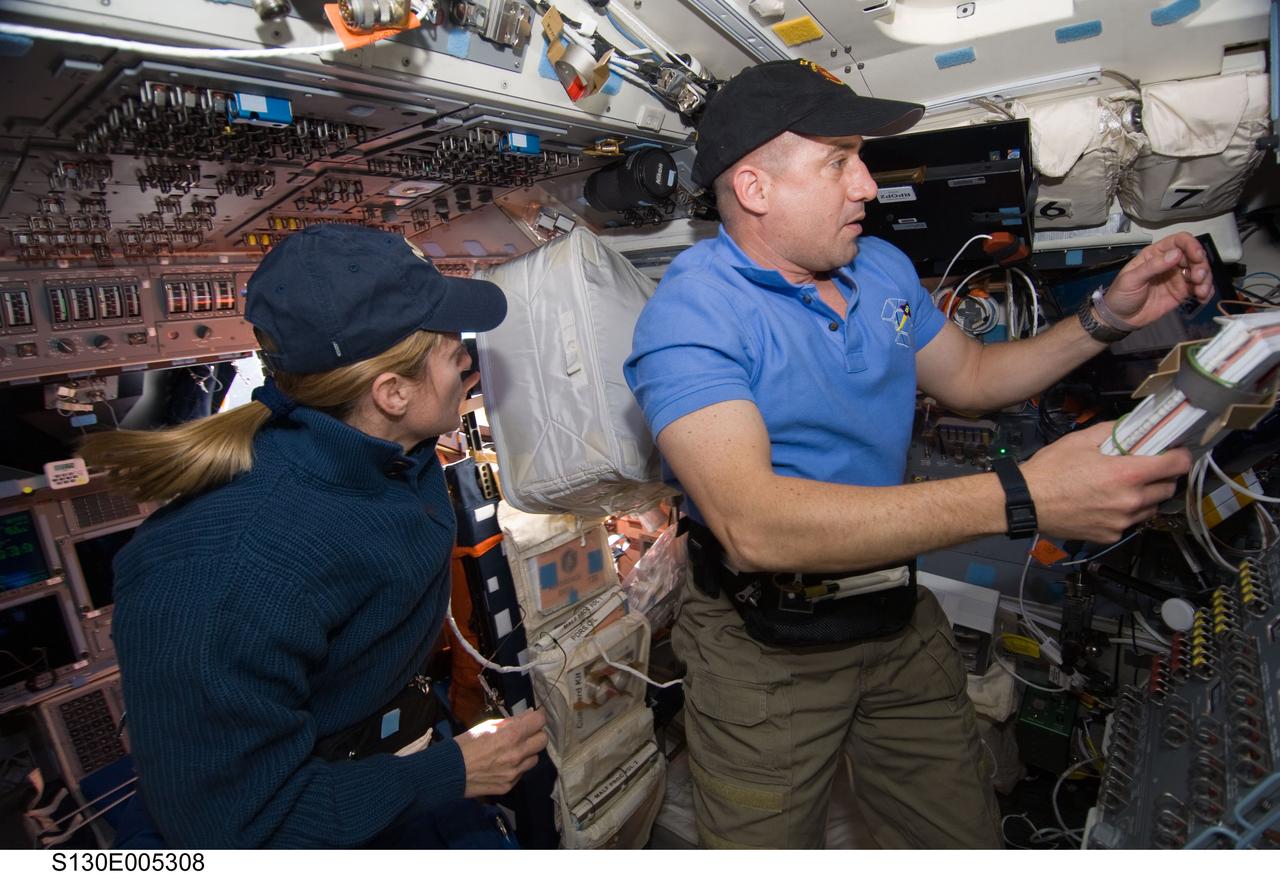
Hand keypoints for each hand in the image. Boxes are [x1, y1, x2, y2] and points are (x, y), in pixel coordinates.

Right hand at [455, 708, 547, 797]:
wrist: (450, 771)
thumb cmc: (466, 744)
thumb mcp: (487, 725)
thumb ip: (510, 722)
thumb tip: (527, 716)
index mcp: (512, 735)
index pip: (540, 721)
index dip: (538, 716)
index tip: (535, 716)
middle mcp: (518, 754)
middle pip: (543, 741)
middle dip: (536, 734)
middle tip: (526, 733)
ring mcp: (515, 772)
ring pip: (535, 759)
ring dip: (528, 753)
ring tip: (513, 751)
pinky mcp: (509, 785)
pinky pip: (521, 773)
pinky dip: (517, 767)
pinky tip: (503, 765)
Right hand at [1021, 422, 1190, 542]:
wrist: (1026, 502)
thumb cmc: (1051, 469)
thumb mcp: (1081, 440)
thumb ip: (1113, 431)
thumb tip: (1133, 427)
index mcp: (1127, 474)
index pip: (1176, 465)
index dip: (1180, 455)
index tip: (1175, 451)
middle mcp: (1131, 501)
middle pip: (1169, 489)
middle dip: (1163, 476)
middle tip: (1146, 468)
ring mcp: (1122, 522)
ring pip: (1151, 508)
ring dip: (1146, 496)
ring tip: (1124, 488)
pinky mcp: (1111, 536)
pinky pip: (1130, 523)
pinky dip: (1125, 513)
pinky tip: (1106, 504)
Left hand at [1101, 231, 1214, 328]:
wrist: (1120, 319)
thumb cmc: (1121, 295)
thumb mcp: (1131, 279)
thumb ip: (1153, 266)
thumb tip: (1176, 254)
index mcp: (1156, 254)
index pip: (1179, 241)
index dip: (1191, 245)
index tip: (1197, 257)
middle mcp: (1170, 262)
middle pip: (1194, 256)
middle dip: (1201, 265)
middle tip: (1198, 279)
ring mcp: (1177, 277)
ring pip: (1200, 271)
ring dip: (1206, 279)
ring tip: (1201, 292)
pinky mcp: (1182, 292)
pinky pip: (1199, 288)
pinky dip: (1206, 291)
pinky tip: (1203, 298)